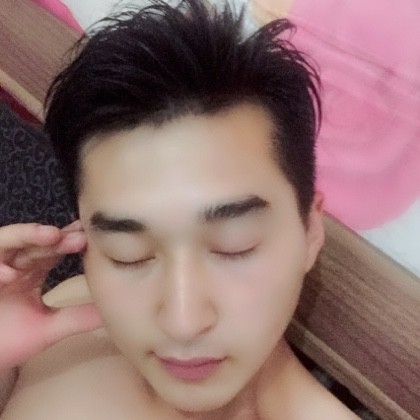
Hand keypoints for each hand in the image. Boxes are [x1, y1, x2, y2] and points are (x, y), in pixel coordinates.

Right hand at [0, 221, 101, 370]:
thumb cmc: (7, 340)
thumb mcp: (47, 329)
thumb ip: (77, 318)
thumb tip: (113, 313)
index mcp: (31, 271)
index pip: (53, 250)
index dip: (71, 242)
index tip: (91, 237)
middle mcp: (12, 265)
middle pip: (35, 244)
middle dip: (57, 239)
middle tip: (80, 238)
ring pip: (7, 243)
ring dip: (28, 237)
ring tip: (52, 235)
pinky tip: (10, 274)